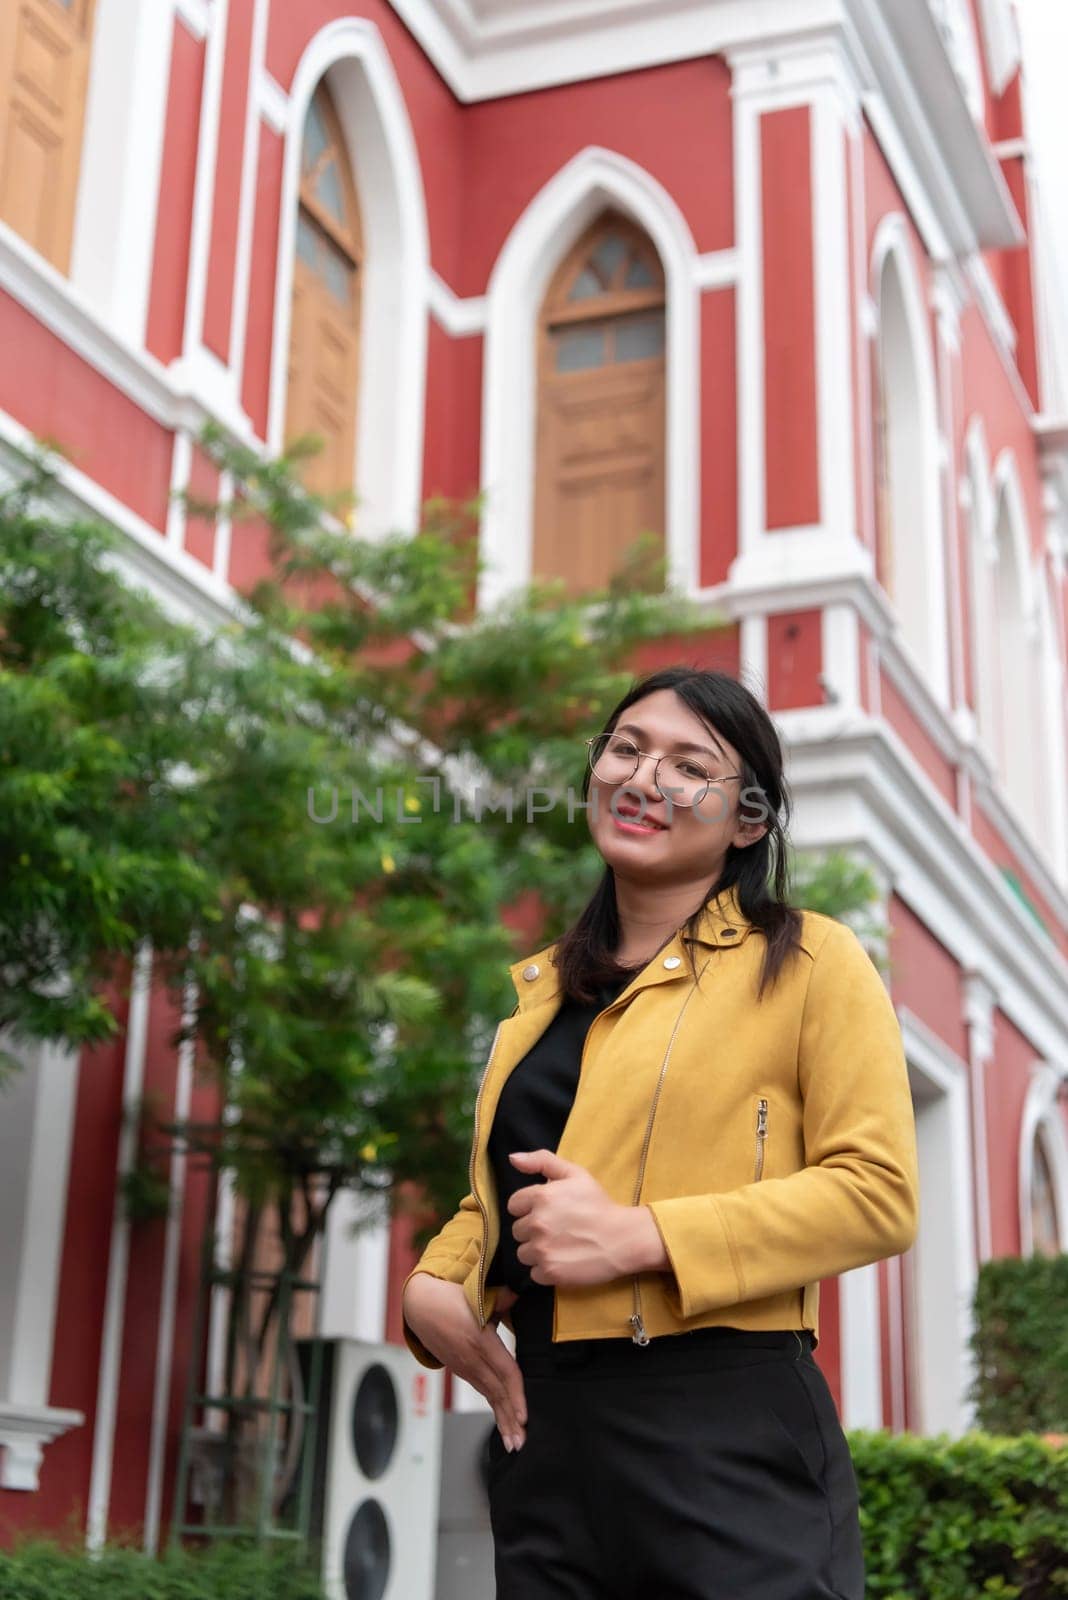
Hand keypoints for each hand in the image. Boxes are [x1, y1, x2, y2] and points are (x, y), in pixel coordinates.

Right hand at [402, 1274, 527, 1448]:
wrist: (421, 1306)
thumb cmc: (451, 1297)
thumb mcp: (476, 1293)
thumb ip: (502, 1297)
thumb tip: (519, 1291)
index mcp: (480, 1341)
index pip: (504, 1372)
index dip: (516, 1395)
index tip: (524, 1416)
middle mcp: (472, 1360)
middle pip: (497, 1393)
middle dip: (510, 1419)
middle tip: (521, 1444)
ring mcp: (465, 1367)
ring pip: (489, 1397)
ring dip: (503, 1420)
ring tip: (514, 1443)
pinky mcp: (462, 1370)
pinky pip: (483, 1392)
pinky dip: (494, 1409)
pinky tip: (503, 1423)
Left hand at [507, 1150, 638, 1285]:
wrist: (622, 1239)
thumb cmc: (599, 1204)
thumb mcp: (575, 1173)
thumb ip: (542, 1161)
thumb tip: (512, 1158)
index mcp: (541, 1197)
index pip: (514, 1205)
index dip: (529, 1208)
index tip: (547, 1211)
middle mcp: (537, 1223)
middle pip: (518, 1230)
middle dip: (533, 1230)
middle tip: (556, 1229)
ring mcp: (542, 1250)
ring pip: (523, 1253)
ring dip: (537, 1251)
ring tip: (560, 1246)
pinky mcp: (549, 1272)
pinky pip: (534, 1273)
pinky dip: (546, 1269)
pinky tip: (563, 1260)